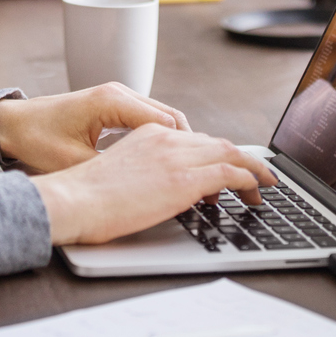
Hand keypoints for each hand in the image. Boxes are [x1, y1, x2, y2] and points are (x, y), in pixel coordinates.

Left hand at [0, 83, 190, 171]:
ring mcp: (116, 96)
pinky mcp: (111, 105)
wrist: (10, 124)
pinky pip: (146, 119)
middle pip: (170, 117)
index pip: (166, 122)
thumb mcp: (75, 162)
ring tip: (189, 169)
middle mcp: (118, 92)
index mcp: (112, 101)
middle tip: (203, 174)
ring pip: (161, 118)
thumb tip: (144, 185)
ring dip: (176, 141)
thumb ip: (112, 169)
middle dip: (189, 145)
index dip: (187, 148)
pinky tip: (165, 160)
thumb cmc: (35, 139)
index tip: (201, 171)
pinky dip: (160, 137)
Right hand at [29, 125, 277, 246]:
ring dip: (251, 169)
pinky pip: (230, 173)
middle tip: (256, 176)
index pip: (194, 139)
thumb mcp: (118, 172)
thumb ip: (144, 171)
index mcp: (147, 134)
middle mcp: (165, 139)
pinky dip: (249, 179)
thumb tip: (159, 190)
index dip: (217, 152)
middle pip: (216, 143)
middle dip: (240, 159)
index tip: (227, 166)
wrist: (72, 202)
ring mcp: (176, 158)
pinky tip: (256, 190)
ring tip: (263, 184)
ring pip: (230, 153)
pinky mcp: (184, 180)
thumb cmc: (84, 198)